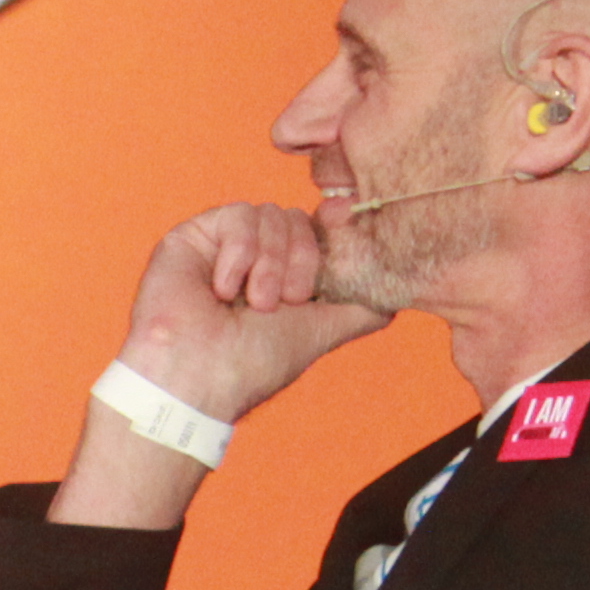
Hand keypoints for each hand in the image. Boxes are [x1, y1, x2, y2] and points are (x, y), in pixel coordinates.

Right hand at [118, 200, 391, 420]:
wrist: (198, 374)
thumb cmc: (253, 362)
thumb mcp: (322, 331)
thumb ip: (361, 310)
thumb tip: (395, 294)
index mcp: (283, 275)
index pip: (317, 231)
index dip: (333, 230)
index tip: (343, 227)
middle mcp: (255, 258)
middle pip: (299, 219)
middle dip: (299, 261)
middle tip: (280, 303)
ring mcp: (223, 246)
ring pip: (270, 214)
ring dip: (268, 264)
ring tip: (251, 303)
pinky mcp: (193, 237)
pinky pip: (236, 216)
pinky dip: (239, 254)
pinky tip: (223, 289)